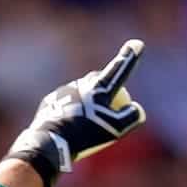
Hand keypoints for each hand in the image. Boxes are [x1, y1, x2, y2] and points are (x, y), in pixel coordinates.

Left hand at [5, 39, 146, 186]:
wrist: (50, 142)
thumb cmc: (85, 136)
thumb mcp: (116, 129)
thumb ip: (132, 116)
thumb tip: (135, 108)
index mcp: (98, 88)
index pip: (119, 70)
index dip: (129, 58)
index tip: (137, 43)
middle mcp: (81, 85)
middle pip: (98, 81)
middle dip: (106, 89)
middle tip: (109, 106)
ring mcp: (64, 91)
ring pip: (81, 94)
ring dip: (87, 105)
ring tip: (84, 127)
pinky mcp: (51, 101)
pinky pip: (65, 104)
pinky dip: (70, 113)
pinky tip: (69, 128)